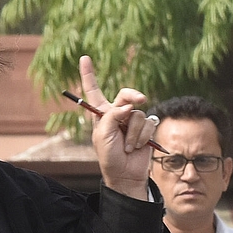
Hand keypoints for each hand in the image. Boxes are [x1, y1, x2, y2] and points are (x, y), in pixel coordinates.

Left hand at [79, 55, 155, 199]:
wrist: (125, 174)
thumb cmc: (109, 156)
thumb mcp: (103, 136)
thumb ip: (112, 117)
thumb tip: (128, 106)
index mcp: (101, 114)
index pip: (94, 90)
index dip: (88, 75)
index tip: (84, 57)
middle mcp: (117, 114)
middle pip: (125, 95)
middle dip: (133, 95)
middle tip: (139, 100)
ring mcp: (132, 121)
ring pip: (137, 114)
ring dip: (132, 132)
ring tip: (126, 146)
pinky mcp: (146, 128)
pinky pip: (148, 123)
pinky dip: (141, 136)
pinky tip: (137, 147)